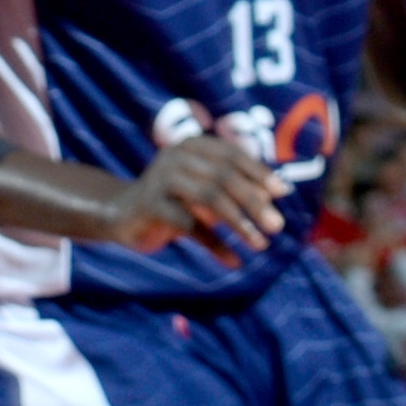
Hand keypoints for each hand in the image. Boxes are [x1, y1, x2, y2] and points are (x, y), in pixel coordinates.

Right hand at [106, 135, 284, 263]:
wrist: (122, 214)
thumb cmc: (173, 200)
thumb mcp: (202, 188)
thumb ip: (232, 186)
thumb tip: (277, 191)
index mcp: (193, 145)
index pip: (232, 154)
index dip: (258, 172)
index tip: (282, 192)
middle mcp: (177, 155)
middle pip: (224, 176)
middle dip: (254, 200)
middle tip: (277, 224)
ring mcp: (162, 178)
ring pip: (210, 197)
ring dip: (240, 222)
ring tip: (261, 243)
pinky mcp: (151, 204)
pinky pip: (191, 225)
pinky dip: (216, 244)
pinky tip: (233, 260)